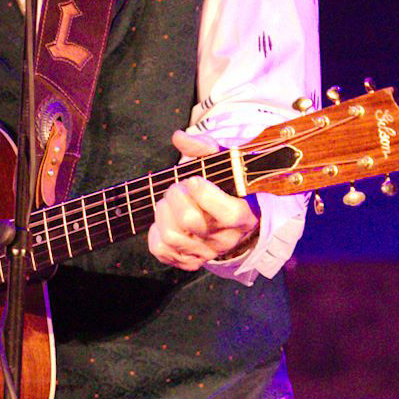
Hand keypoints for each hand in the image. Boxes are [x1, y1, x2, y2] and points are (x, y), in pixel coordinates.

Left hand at [148, 129, 259, 270]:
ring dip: (163, 211)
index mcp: (244, 216)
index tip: (193, 179)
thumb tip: (179, 137)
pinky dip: (155, 231)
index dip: (206, 195)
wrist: (227, 219)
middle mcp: (226, 240)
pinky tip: (165, 220)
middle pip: (190, 221)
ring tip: (169, 201)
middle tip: (177, 186)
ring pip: (171, 235)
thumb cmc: (224, 186)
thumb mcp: (223, 165)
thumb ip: (204, 148)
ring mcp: (206, 253)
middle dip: (176, 196)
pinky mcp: (187, 261)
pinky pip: (159, 250)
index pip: (229, 214)